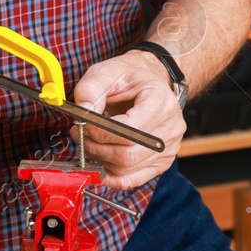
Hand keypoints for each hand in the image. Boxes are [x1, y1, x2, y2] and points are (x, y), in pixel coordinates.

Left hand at [71, 50, 185, 189]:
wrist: (149, 81)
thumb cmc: (129, 76)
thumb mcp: (107, 71)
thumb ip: (91, 88)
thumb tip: (83, 111)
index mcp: (160, 101)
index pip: (130, 131)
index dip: (101, 132)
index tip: (81, 124)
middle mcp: (171, 127)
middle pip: (128, 155)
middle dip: (96, 148)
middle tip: (79, 134)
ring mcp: (169, 148)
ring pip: (128, 169)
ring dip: (100, 160)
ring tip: (88, 142)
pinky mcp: (162, 162)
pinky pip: (133, 179)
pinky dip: (111, 176)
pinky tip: (98, 163)